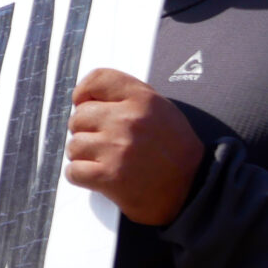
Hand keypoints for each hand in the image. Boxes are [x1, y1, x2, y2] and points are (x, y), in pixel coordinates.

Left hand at [64, 68, 203, 225]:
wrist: (193, 188)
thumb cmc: (176, 151)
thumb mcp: (161, 110)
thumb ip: (128, 97)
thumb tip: (89, 97)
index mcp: (142, 100)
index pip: (98, 79)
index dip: (84, 92)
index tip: (83, 103)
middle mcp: (128, 120)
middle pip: (79, 116)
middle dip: (85, 130)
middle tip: (102, 142)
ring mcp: (116, 149)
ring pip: (73, 145)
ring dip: (83, 155)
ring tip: (104, 160)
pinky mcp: (108, 177)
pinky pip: (73, 171)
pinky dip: (80, 176)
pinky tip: (98, 176)